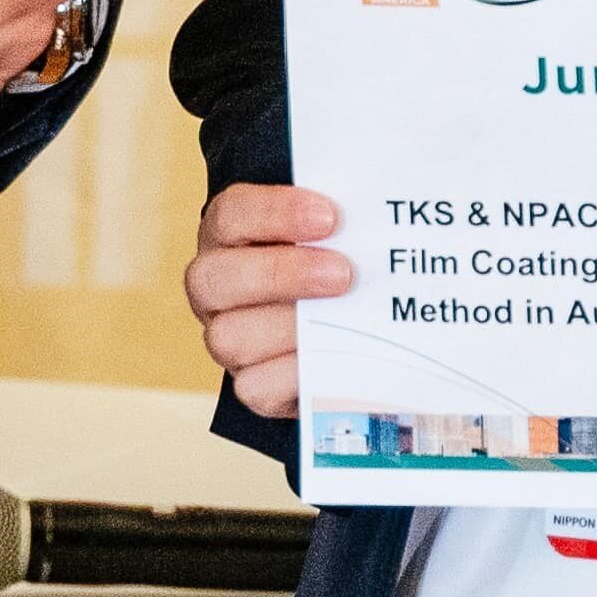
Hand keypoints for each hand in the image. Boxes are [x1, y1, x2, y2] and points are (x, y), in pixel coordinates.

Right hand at [187, 181, 348, 420]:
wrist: (346, 322)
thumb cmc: (340, 258)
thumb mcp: (340, 229)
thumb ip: (348, 216)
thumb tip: (383, 210)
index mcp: (229, 234)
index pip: (232, 214)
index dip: (275, 214)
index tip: (330, 218)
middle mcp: (215, 286)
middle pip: (213, 278)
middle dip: (281, 274)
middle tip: (344, 273)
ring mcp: (225, 336)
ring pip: (227, 337)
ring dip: (287, 328)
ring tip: (341, 321)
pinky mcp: (249, 383)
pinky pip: (254, 387)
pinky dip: (293, 375)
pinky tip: (331, 359)